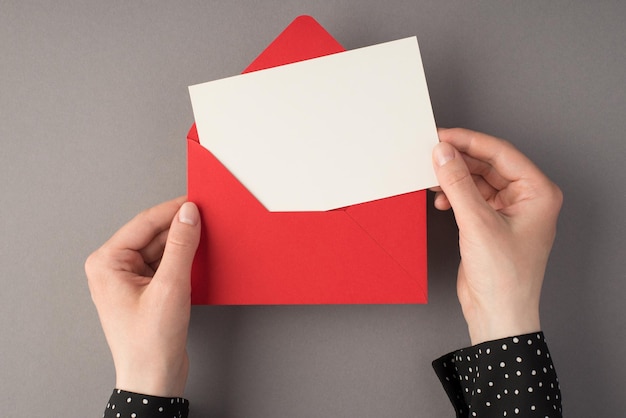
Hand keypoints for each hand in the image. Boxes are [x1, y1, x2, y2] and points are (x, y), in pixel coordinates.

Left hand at [86, 197, 200, 396]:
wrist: (154, 379)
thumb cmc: (149, 343)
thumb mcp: (170, 288)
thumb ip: (181, 246)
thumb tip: (189, 215)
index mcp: (107, 263)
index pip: (144, 223)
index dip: (173, 210)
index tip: (197, 202)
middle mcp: (113, 268)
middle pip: (153, 235)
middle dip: (180, 227)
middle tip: (207, 218)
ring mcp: (129, 279)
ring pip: (161, 248)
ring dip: (183, 244)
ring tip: (207, 237)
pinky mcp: (145, 290)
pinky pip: (165, 264)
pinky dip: (183, 259)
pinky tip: (199, 256)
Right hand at [431, 129, 561, 344]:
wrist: (497, 315)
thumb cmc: (504, 278)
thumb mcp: (477, 224)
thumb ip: (458, 184)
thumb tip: (443, 153)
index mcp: (538, 193)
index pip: (501, 153)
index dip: (469, 142)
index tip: (442, 136)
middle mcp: (526, 198)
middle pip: (488, 165)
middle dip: (458, 161)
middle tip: (431, 155)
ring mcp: (508, 211)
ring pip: (477, 181)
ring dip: (454, 179)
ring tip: (432, 180)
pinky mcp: (491, 223)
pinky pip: (471, 198)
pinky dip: (454, 196)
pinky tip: (441, 200)